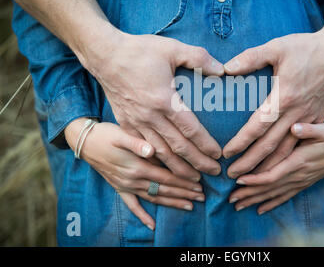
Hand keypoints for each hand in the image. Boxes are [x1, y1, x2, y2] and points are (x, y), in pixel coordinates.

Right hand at [65, 118, 204, 228]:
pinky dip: (142, 215)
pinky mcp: (119, 187)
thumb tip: (152, 150)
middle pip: (164, 189)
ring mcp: (126, 185)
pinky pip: (132, 205)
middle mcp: (133, 179)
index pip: (167, 176)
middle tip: (202, 196)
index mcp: (137, 166)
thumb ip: (137, 143)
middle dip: (184, 193)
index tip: (199, 183)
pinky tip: (151, 225)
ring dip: (172, 202)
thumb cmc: (105, 135)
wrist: (84, 142)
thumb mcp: (121, 134)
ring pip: (154, 197)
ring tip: (189, 206)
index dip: (184, 180)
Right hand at [82, 31, 224, 179]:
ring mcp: (136, 122)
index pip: (190, 130)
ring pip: (160, 153)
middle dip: (197, 163)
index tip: (218, 155)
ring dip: (178, 168)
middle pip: (178, 147)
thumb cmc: (140, 51)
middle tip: (213, 173)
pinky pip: (143, 148)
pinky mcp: (125, 123)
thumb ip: (200, 58)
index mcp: (164, 100)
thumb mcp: (173, 48)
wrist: (104, 55)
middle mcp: (150, 116)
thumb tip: (223, 70)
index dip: (206, 145)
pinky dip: (156, 160)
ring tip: (193, 178)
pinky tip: (166, 168)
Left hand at [223, 28, 323, 178]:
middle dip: (250, 163)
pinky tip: (278, 167)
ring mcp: (309, 118)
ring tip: (251, 179)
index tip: (226, 153)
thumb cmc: (306, 48)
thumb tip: (226, 68)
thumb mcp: (276, 47)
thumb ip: (250, 58)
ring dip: (269, 167)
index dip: (241, 142)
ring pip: (287, 150)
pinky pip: (301, 145)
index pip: (258, 126)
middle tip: (232, 175)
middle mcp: (296, 113)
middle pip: (271, 145)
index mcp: (284, 97)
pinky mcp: (318, 119)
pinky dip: (288, 158)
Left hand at [228, 123, 323, 214]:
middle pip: (270, 188)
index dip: (255, 179)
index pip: (274, 174)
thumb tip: (295, 127)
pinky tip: (259, 209)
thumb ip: (309, 129)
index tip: (239, 179)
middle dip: (249, 194)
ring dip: (256, 201)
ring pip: (275, 194)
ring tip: (238, 206)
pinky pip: (285, 196)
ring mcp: (301, 181)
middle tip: (230, 198)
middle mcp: (299, 174)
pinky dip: (271, 203)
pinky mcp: (303, 183)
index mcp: (300, 161)